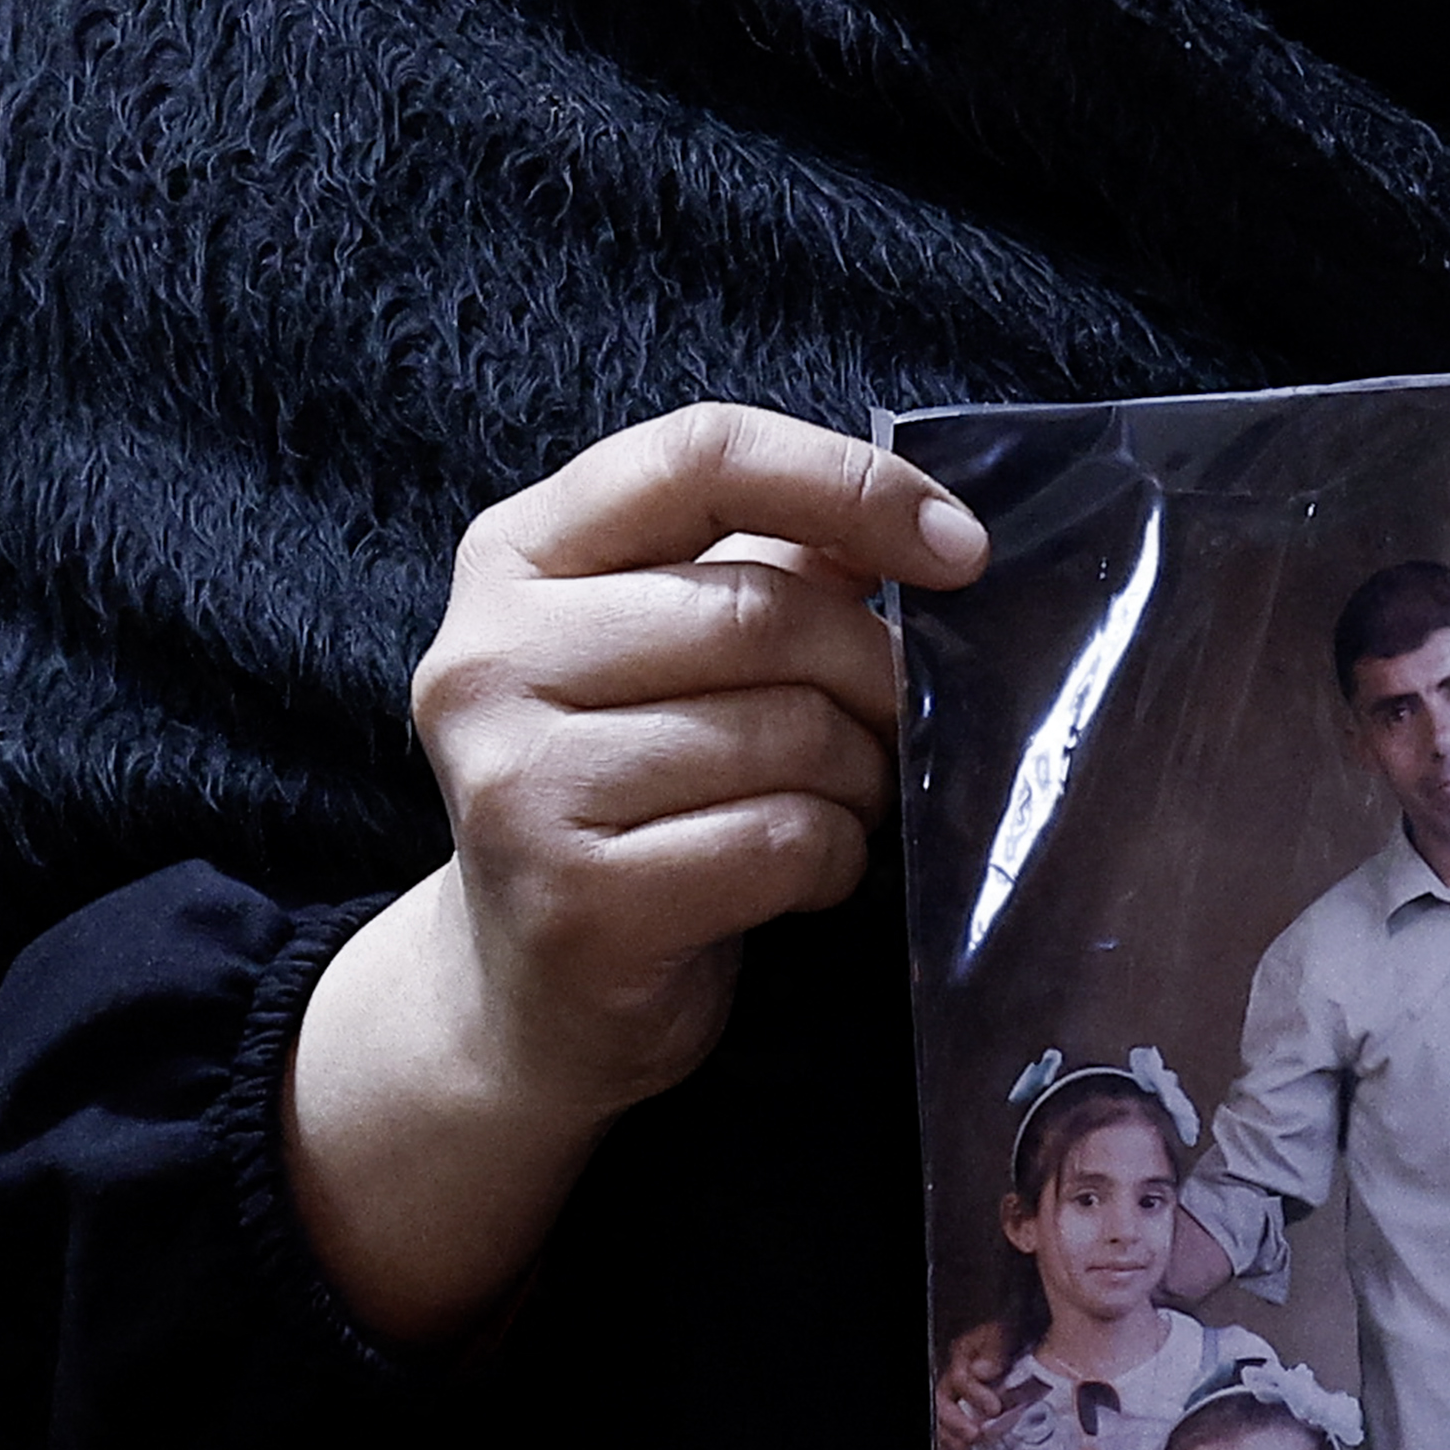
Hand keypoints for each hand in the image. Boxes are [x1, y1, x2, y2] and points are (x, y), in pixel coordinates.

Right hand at [289, 407, 976, 1343]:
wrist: (527, 994)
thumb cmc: (628, 791)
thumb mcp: (672, 650)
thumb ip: (773, 567)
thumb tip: (923, 527)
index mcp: (513, 557)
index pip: (701, 455)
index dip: (850, 484)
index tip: (961, 550)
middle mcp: (487, 658)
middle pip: (762, 611)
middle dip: (874, 669)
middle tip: (899, 719)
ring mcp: (518, 784)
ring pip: (784, 733)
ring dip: (859, 773)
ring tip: (840, 799)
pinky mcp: (575, 901)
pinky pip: (780, 840)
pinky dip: (833, 855)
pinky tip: (804, 869)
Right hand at [932, 1325, 1017, 1449]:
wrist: (1029, 1337)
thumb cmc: (1016, 1334)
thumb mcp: (1009, 1333)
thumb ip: (996, 1349)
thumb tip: (982, 1370)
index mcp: (965, 1355)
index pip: (960, 1378)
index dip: (975, 1395)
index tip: (994, 1408)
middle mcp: (957, 1376)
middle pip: (943, 1402)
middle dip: (956, 1422)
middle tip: (974, 1435)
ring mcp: (958, 1395)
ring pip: (941, 1419)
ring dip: (951, 1437)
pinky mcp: (964, 1411)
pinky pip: (947, 1430)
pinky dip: (949, 1447)